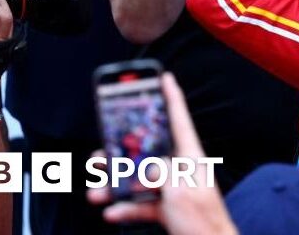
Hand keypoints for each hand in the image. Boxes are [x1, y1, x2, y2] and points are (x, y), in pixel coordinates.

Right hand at [87, 74, 236, 234]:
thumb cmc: (203, 223)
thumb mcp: (178, 192)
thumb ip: (158, 172)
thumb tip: (142, 165)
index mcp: (190, 157)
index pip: (179, 120)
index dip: (171, 97)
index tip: (164, 77)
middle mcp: (181, 170)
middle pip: (148, 151)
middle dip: (121, 152)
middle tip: (100, 151)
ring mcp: (173, 190)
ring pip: (138, 179)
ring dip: (115, 185)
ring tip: (95, 190)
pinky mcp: (167, 210)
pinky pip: (140, 205)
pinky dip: (124, 209)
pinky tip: (111, 213)